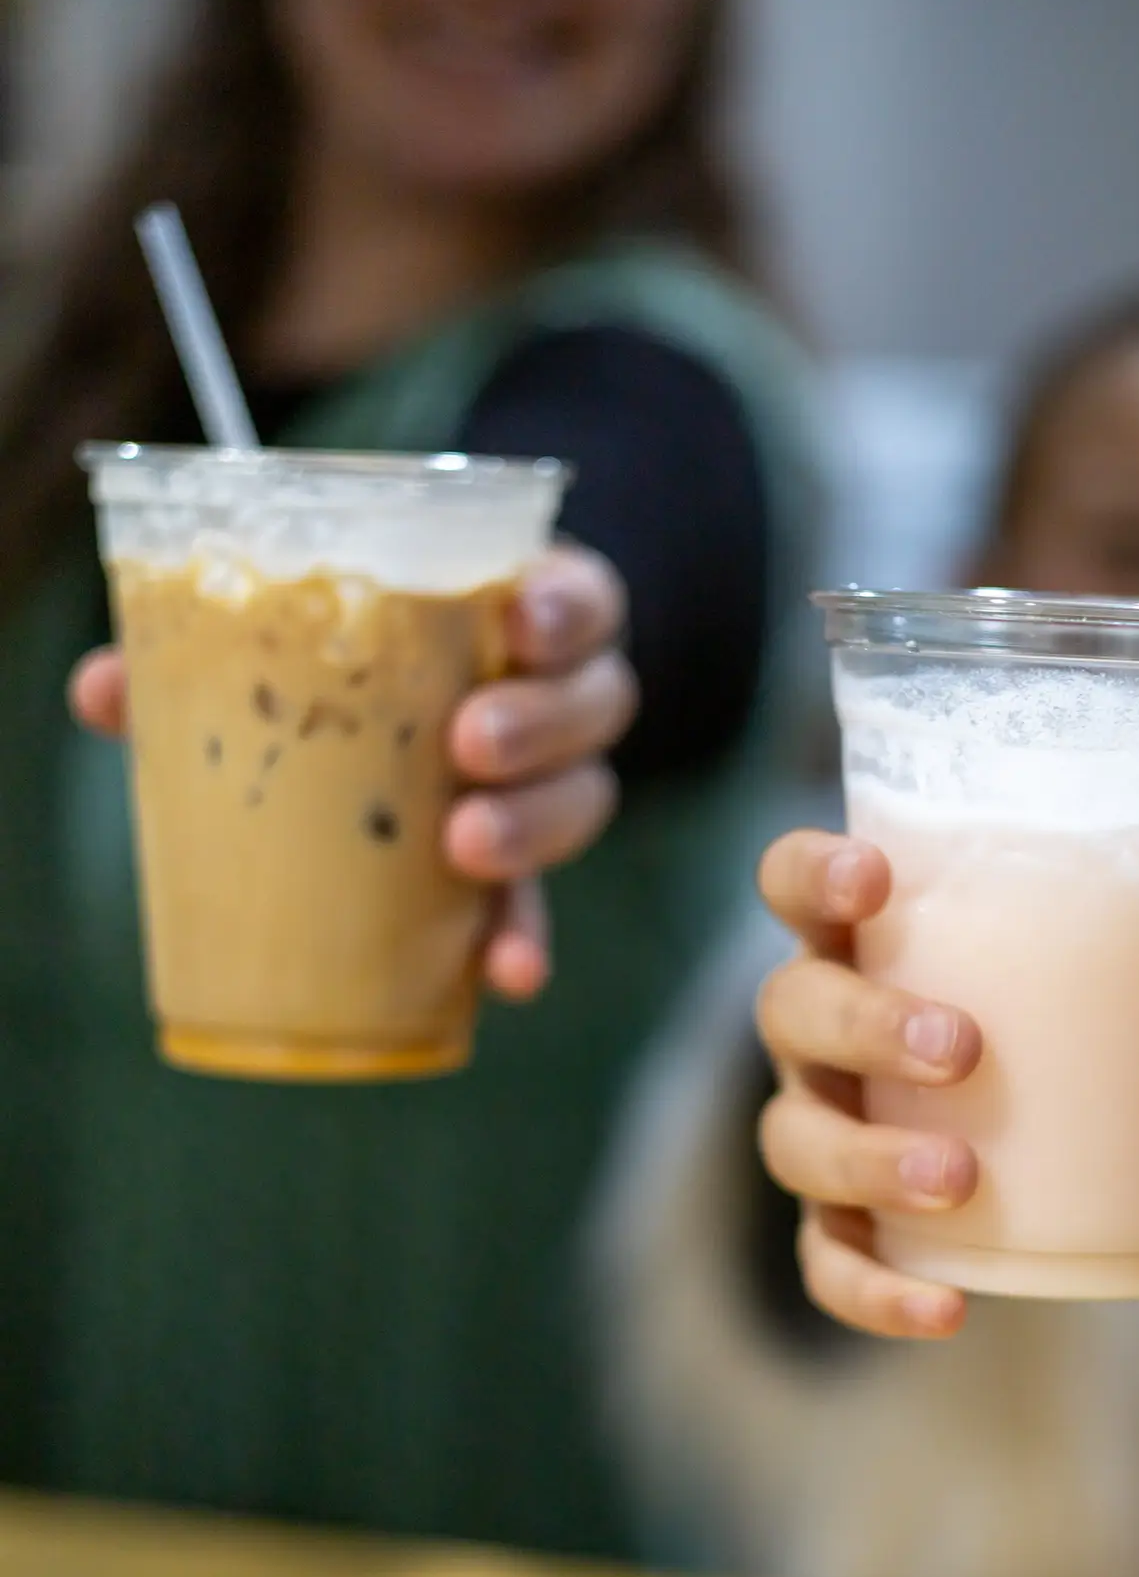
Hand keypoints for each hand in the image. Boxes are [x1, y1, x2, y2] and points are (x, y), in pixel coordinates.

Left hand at [69, 543, 636, 1002]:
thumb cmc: (345, 658)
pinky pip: (540, 908)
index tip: (520, 624)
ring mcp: (551, 785)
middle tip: (468, 743)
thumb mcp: (300, 637)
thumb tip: (104, 691)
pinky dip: (523, 941)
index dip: (566, 610)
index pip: (582, 599)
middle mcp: (558, 695)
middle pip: (596, 702)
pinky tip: (505, 977)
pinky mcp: (527, 870)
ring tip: (466, 847)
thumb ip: (214, 651)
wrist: (385, 731)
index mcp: (519, 612)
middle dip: (540, 724)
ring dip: (533, 824)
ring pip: (585, 798)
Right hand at [756, 829, 1138, 1343]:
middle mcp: (819, 1028)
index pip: (791, 880)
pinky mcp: (839, 1218)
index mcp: (865, 935)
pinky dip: (872, 1291)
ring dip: (867, 1158)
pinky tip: (945, 1308)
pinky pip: (826, 1260)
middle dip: (864, 1024)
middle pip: (791, 1009)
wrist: (1030, 1104)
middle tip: (962, 1048)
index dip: (811, 874)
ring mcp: (819, 1122)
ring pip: (794, 1138)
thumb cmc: (1065, 1003)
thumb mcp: (1133, 969)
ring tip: (962, 1177)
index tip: (875, 881)